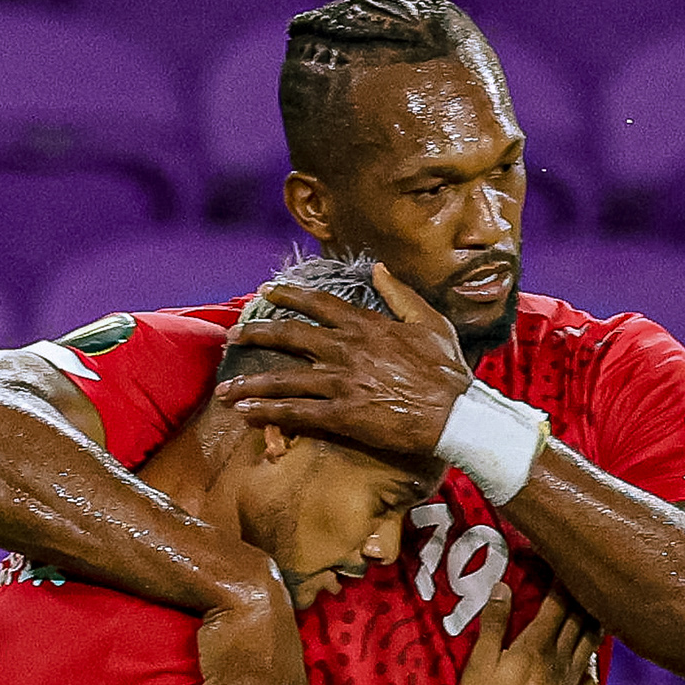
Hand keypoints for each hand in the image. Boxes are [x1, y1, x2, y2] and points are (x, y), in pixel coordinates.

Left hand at [217, 263, 471, 457]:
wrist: (456, 415)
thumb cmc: (448, 371)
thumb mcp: (430, 321)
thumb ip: (401, 294)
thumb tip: (380, 269)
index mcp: (367, 324)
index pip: (319, 303)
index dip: (289, 295)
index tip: (268, 291)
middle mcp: (347, 349)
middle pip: (290, 335)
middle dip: (257, 333)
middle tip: (235, 335)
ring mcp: (342, 382)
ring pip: (284, 378)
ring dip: (251, 382)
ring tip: (227, 388)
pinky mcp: (342, 415)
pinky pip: (296, 412)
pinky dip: (269, 412)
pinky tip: (247, 412)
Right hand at [458, 585, 599, 684]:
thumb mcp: (481, 660)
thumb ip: (494, 623)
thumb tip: (502, 588)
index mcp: (536, 646)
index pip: (557, 606)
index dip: (562, 584)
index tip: (564, 568)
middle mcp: (558, 662)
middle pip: (578, 623)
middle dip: (584, 600)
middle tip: (590, 583)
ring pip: (589, 648)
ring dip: (596, 626)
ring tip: (602, 612)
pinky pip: (588, 682)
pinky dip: (594, 667)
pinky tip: (595, 661)